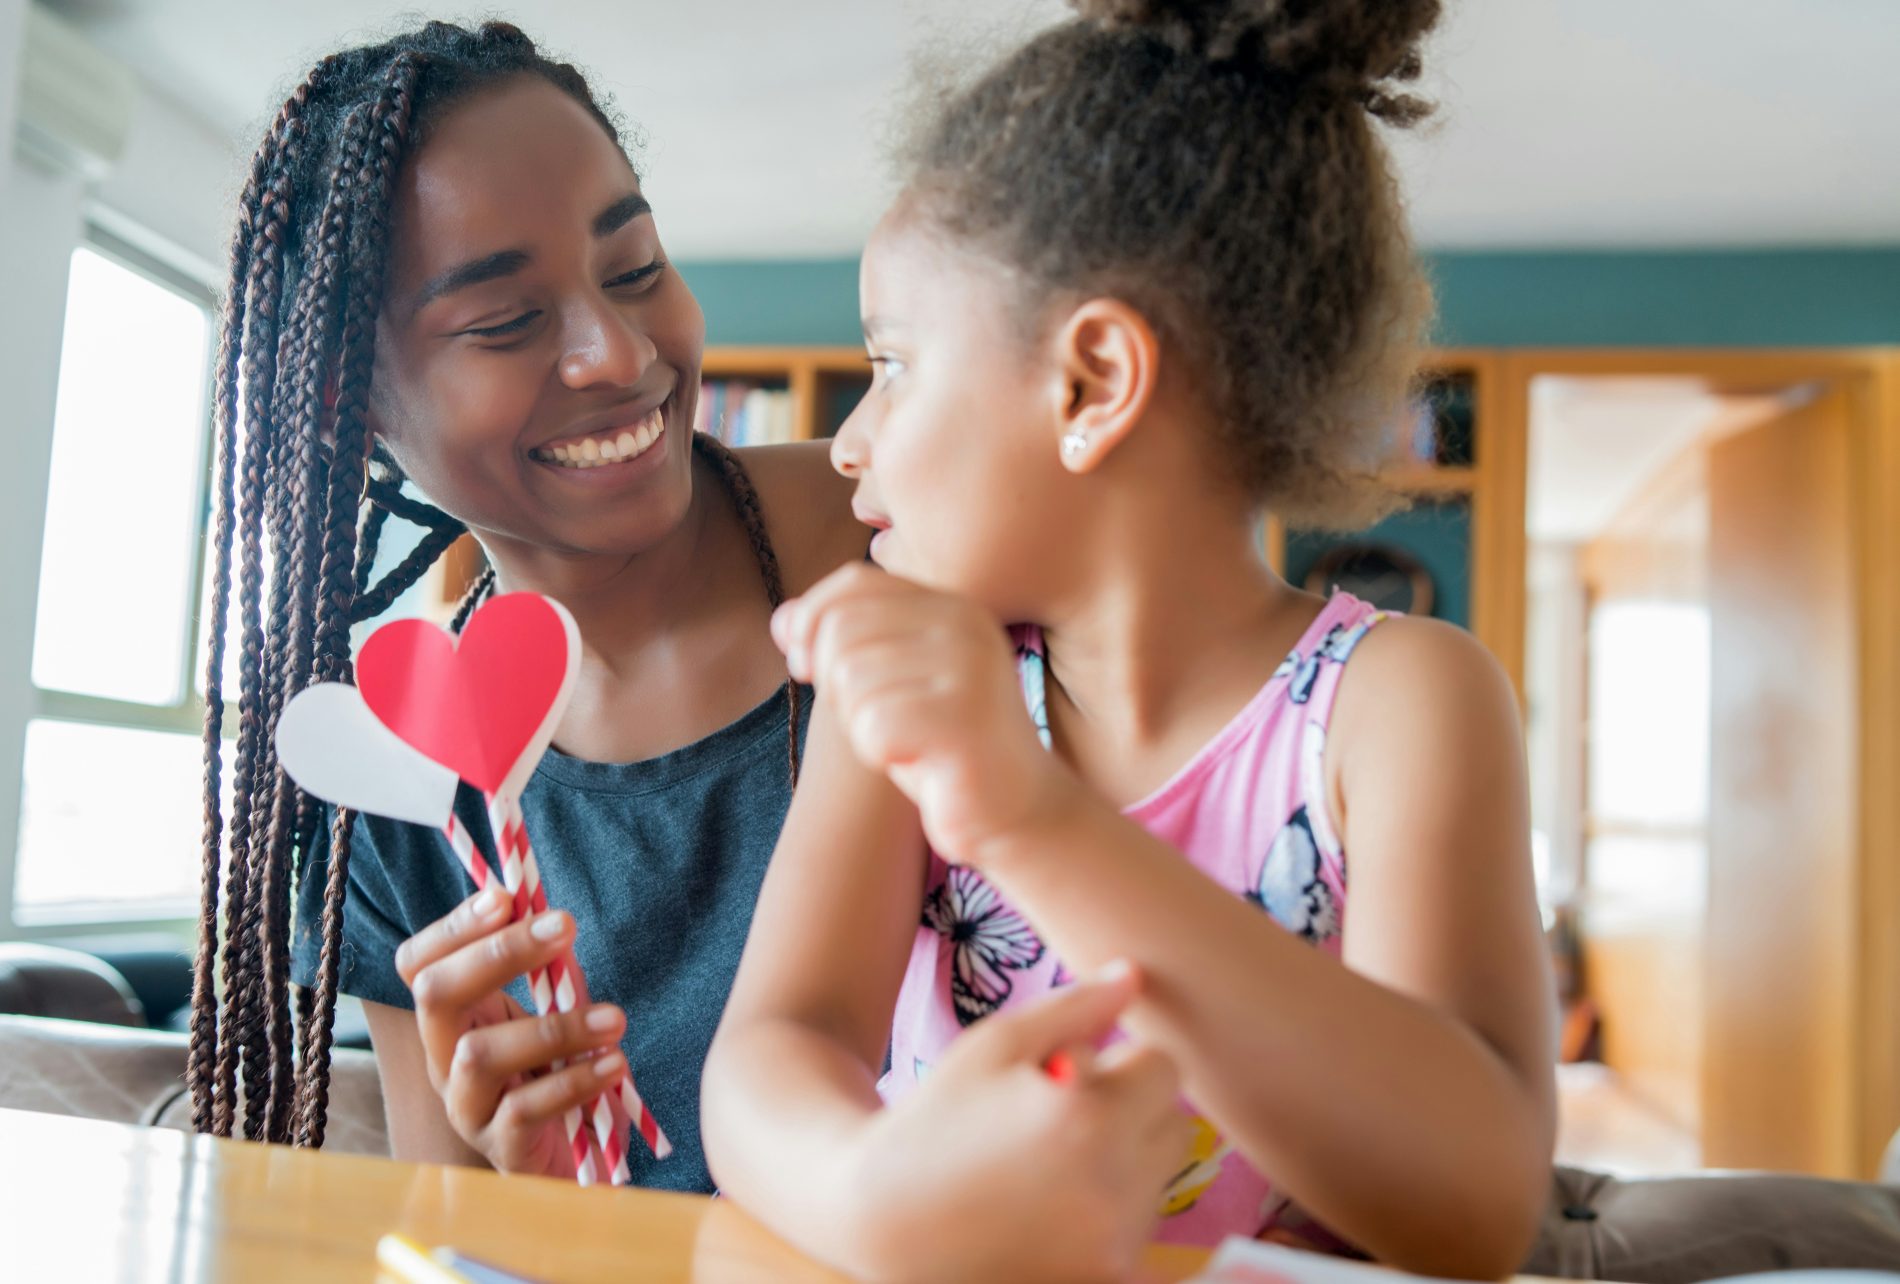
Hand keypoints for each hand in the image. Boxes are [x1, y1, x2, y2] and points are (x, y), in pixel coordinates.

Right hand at [395, 888, 630, 1177]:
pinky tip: (614, 1065)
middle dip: (498, 952)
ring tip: (615, 1018)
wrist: (573, 1156)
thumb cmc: (557, 1070)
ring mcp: (466, 1106)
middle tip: (566, 926)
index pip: (419, 962)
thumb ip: (546, 967)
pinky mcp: (499, 1148)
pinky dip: (573, 1082)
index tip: (507, 896)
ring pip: (477, 1055)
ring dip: (553, 1027)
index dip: (454, 926)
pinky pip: (522, 1111)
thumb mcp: (550, 1010)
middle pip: (435, 995)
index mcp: (453, 1017)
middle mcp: (444, 1058)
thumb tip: (547, 911)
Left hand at [773, 564, 1074, 865]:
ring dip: (860, 725)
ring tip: (906, 743)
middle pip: (842, 630)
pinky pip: (873, 725)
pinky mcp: (964, 718)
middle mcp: (966, 624)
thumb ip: (845, 645)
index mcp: (953, 606)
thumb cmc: (944, 748)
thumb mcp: (893, 683)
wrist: (1019, 812)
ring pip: (851, 679)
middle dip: (835, 684)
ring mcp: (969, 668)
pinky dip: (878, 753)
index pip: (856, 582)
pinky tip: (918, 762)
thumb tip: (781, 621)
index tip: (804, 665)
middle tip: (874, 722)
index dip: (812, 619)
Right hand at [842, 964, 1191, 1283]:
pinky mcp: (1108, 1276)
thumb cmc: (935, 1120)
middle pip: (1173, 1123)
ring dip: (1125, 1159)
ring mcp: (1113, 1241)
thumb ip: (1076, 1007)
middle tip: (1059, 1114)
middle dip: (1130, 1109)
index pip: (1165, 1068)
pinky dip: (1111, 1209)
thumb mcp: (995, 1045)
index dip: (1119, 1062)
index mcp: (1088, 1116)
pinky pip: (1141, 1224)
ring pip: (1160, 1175)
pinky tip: (1052, 1204)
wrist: (885, 1222)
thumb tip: (1135, 975)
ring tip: (1050, 1160)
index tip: (1071, 1073)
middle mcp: (1112, 1186)